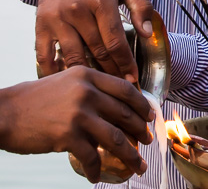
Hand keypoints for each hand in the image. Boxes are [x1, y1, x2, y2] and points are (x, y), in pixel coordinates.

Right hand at [0, 67, 154, 182]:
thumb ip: (91, 89)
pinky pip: (91, 156)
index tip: (150, 116)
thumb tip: (118, 107)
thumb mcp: (66, 82)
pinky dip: (95, 169)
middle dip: (140, 131)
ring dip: (130, 155)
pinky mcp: (68, 135)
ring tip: (138, 165)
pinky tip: (96, 176)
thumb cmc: (33, 100)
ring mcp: (78, 113)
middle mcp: (86, 92)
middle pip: (125, 114)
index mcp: (88, 76)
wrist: (3, 113)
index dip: (141, 105)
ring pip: (115, 138)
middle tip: (148, 140)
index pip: (125, 89)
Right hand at [36, 0, 153, 80]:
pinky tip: (69, 80)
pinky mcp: (41, 23)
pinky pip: (46, 54)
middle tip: (122, 86)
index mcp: (100, 0)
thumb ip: (142, 5)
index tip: (133, 78)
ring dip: (89, 74)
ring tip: (102, 87)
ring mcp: (56, 18)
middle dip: (112, 72)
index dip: (125, 62)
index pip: (115, 40)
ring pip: (74, 56)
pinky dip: (56, 70)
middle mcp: (77, 10)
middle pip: (97, 51)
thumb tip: (147, 33)